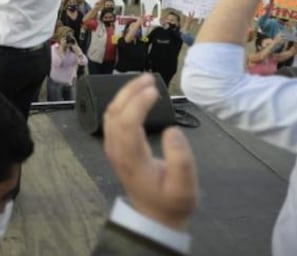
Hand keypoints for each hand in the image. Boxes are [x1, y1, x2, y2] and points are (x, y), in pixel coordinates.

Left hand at [103, 73, 197, 229]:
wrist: (155, 218)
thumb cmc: (172, 203)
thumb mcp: (185, 188)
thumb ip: (181, 160)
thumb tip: (172, 130)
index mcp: (131, 159)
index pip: (127, 122)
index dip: (138, 103)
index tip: (155, 90)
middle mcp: (116, 150)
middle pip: (115, 113)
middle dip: (130, 91)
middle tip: (150, 78)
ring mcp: (113, 148)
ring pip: (111, 113)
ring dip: (125, 94)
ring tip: (145, 81)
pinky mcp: (115, 146)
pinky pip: (113, 118)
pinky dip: (123, 102)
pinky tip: (136, 95)